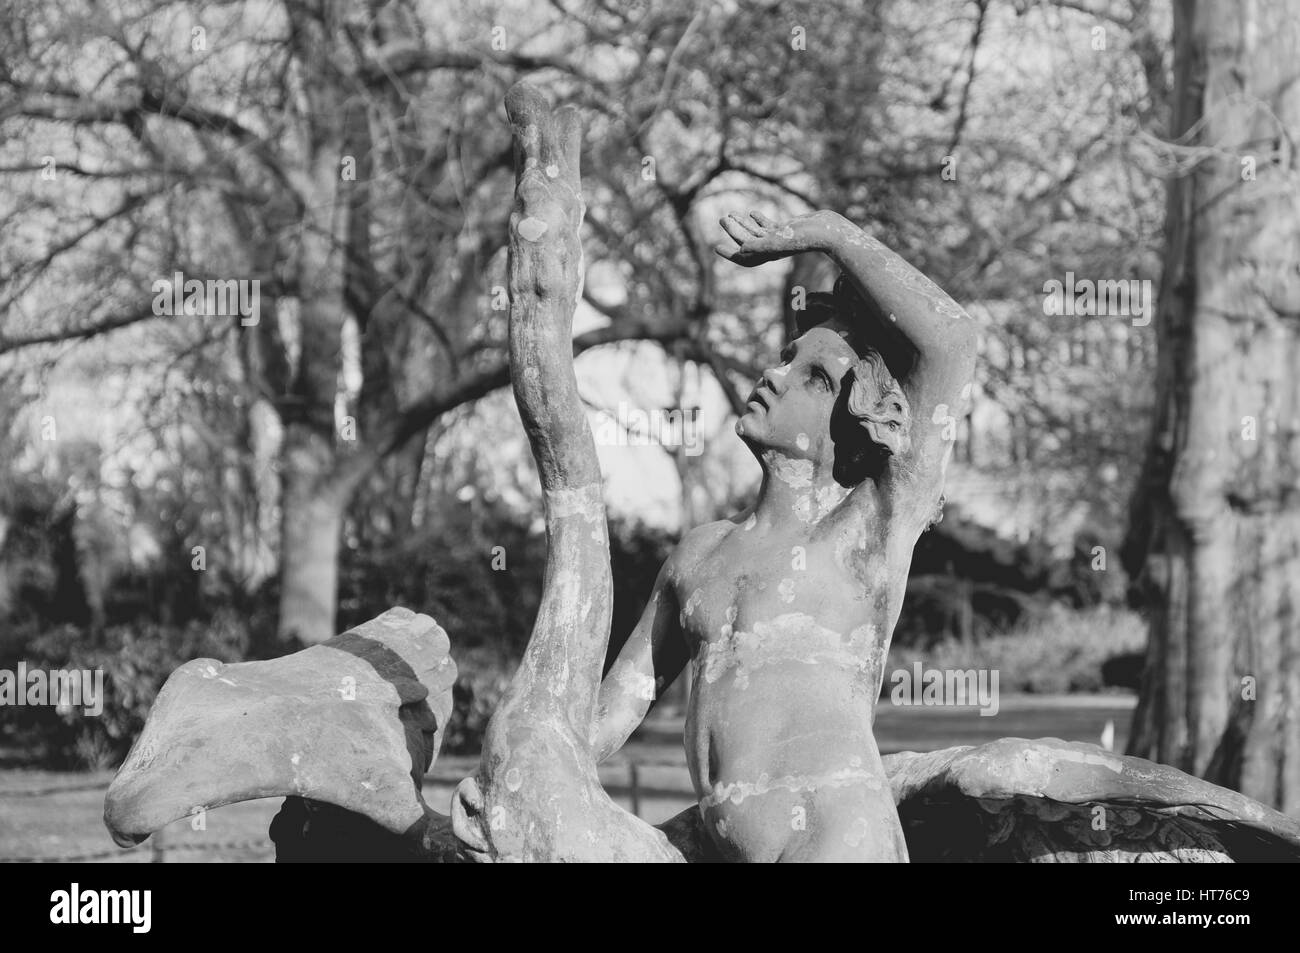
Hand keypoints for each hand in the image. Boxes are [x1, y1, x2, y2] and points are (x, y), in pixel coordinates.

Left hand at [712, 209, 838, 266]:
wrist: (828, 231)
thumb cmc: (806, 238)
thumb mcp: (781, 240)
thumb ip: (760, 246)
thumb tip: (741, 249)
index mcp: (769, 254)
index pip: (745, 257)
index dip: (730, 254)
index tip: (715, 247)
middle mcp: (773, 248)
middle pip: (747, 241)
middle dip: (733, 231)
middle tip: (721, 219)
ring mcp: (780, 238)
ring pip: (756, 232)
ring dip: (743, 224)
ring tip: (730, 214)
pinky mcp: (787, 229)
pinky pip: (769, 226)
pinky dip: (759, 220)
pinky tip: (752, 212)